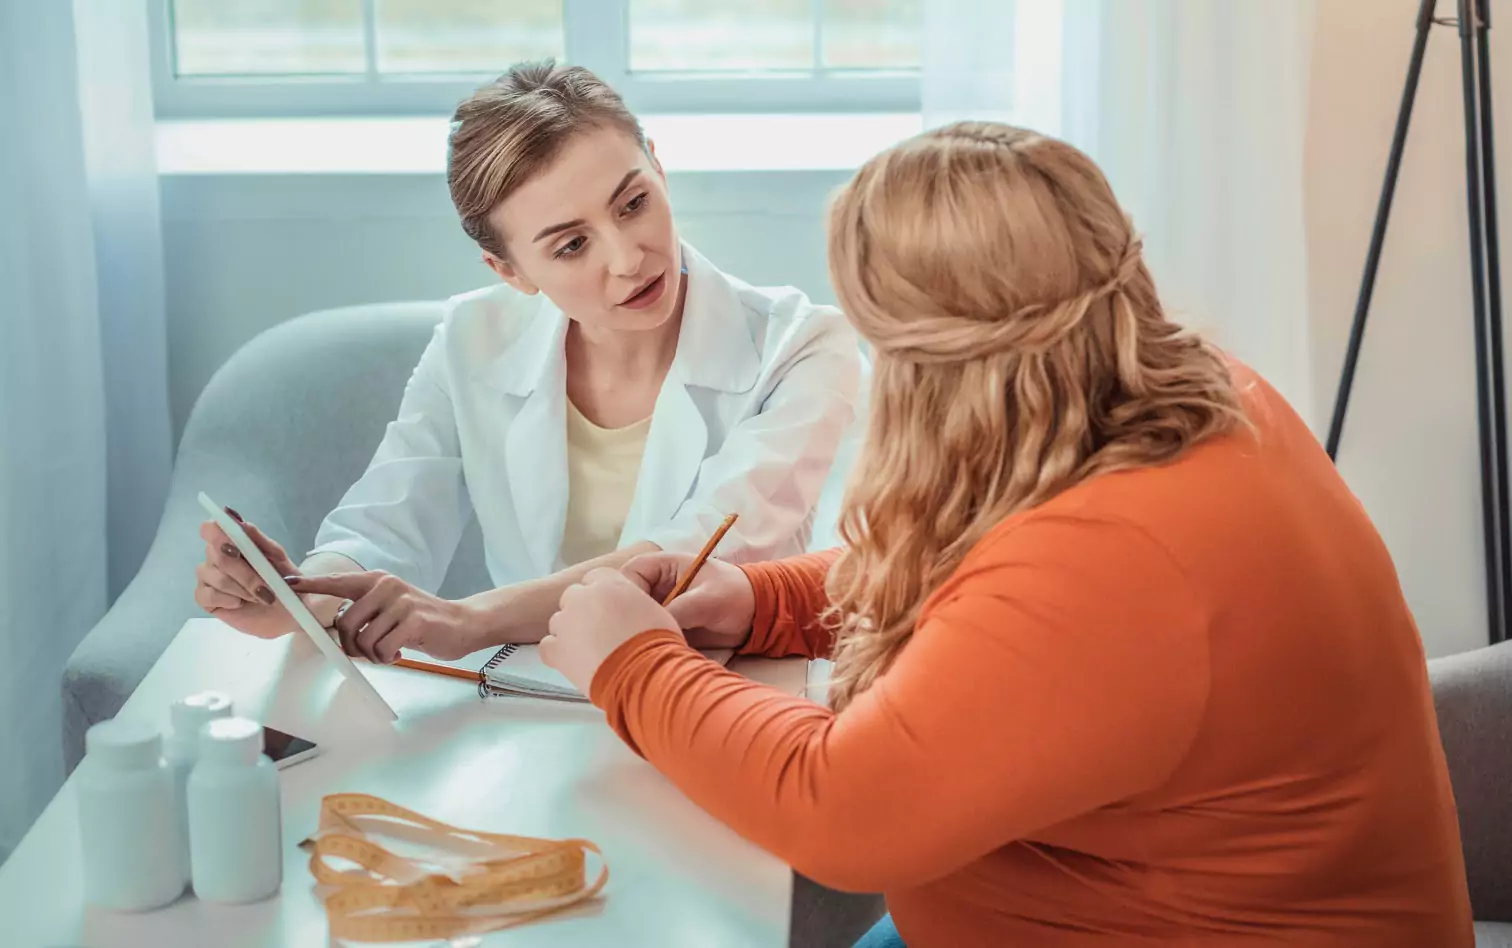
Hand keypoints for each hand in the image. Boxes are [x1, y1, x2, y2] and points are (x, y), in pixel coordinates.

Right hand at [194, 510, 302, 638]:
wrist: (290, 611)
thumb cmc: (284, 581)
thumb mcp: (278, 559)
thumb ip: (258, 540)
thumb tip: (238, 521)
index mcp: (232, 541)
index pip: (210, 529)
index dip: (218, 536)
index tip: (236, 550)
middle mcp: (215, 556)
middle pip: (217, 556)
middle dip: (245, 574)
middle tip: (266, 589)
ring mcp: (208, 577)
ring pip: (214, 577)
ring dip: (242, 589)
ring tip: (260, 598)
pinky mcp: (205, 598)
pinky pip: (206, 595)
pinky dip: (228, 600)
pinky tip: (240, 603)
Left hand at [285, 572, 483, 663]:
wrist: (463, 623)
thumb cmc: (422, 619)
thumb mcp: (391, 606)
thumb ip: (366, 610)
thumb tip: (337, 627)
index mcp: (377, 580)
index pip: (337, 582)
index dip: (311, 585)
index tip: (289, 584)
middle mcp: (386, 586)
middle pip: (345, 623)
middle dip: (351, 647)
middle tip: (368, 653)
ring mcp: (400, 602)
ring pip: (363, 640)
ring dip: (372, 656)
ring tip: (387, 652)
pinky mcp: (414, 621)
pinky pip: (382, 649)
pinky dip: (387, 659)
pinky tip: (399, 654)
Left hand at [540, 568, 679, 696]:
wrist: (646, 673)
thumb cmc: (658, 642)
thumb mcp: (653, 609)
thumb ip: (633, 601)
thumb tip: (630, 610)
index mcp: (609, 582)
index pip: (595, 578)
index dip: (602, 595)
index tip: (611, 610)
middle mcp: (582, 596)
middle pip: (573, 597)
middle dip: (583, 611)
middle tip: (601, 632)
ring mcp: (565, 622)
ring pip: (559, 621)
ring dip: (571, 632)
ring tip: (590, 651)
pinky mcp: (555, 649)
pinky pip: (548, 646)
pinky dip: (558, 653)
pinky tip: (575, 662)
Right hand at [620, 553, 754, 649]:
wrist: (758, 616)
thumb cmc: (736, 595)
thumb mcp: (709, 599)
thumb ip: (681, 609)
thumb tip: (656, 625)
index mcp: (666, 566)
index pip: (633, 572)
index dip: (627, 590)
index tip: (632, 612)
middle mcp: (659, 586)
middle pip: (630, 598)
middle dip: (631, 616)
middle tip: (639, 635)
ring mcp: (663, 607)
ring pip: (639, 619)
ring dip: (641, 632)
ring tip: (648, 647)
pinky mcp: (669, 626)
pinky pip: (652, 635)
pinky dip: (652, 644)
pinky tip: (656, 653)